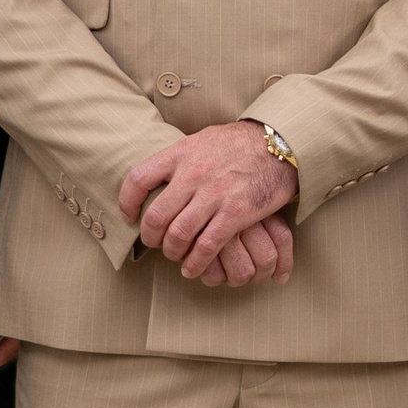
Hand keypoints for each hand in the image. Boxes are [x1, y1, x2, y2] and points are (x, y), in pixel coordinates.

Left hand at [118, 122, 296, 285]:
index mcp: (181, 153)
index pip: (139, 179)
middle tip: (155, 244)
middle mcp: (193, 174)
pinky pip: (207, 246)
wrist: (279, 144)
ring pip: (178, 235)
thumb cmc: (240, 143)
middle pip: (156, 216)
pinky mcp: (236, 213)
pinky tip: (193, 268)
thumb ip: (181, 158)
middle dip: (151, 237)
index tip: (129, 216)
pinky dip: (196, 262)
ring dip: (172, 252)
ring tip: (176, 256)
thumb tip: (159, 174)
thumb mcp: (203, 139)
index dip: (128, 203)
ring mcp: (214, 194)